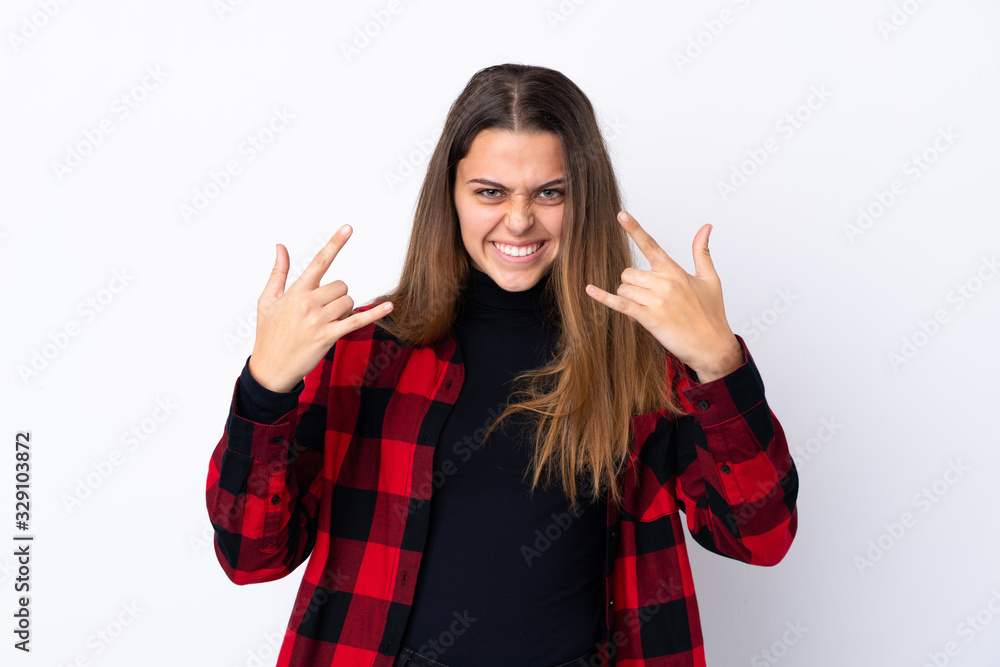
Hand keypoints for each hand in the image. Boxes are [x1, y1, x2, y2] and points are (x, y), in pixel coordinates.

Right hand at [248, 225, 393, 392]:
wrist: (270, 367)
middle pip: (341, 285)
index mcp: (296, 292)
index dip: (335, 243)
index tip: (348, 228)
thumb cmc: (269, 333)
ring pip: (348, 301)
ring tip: (326, 322)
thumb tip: (280, 246)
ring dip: (344, 310)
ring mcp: (319, 320)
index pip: (319, 261)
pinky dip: (375, 313)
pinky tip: (389, 306)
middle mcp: (308, 303)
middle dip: (338, 295)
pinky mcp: (329, 336)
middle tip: (324, 310)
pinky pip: (358, 320)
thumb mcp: (267, 300)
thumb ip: (278, 272)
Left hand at [584, 211, 741, 382]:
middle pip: (628, 273)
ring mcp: (656, 301)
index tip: (621, 215)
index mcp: (675, 272)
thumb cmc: (711, 314)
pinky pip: (620, 304)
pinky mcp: (649, 318)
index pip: (651, 245)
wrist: (712, 346)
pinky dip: (604, 298)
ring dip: (629, 298)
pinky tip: (590, 290)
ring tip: (647, 309)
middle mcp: (664, 283)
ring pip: (624, 288)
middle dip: (632, 285)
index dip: (635, 229)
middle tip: (647, 297)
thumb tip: (706, 227)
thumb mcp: (710, 279)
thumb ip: (702, 252)